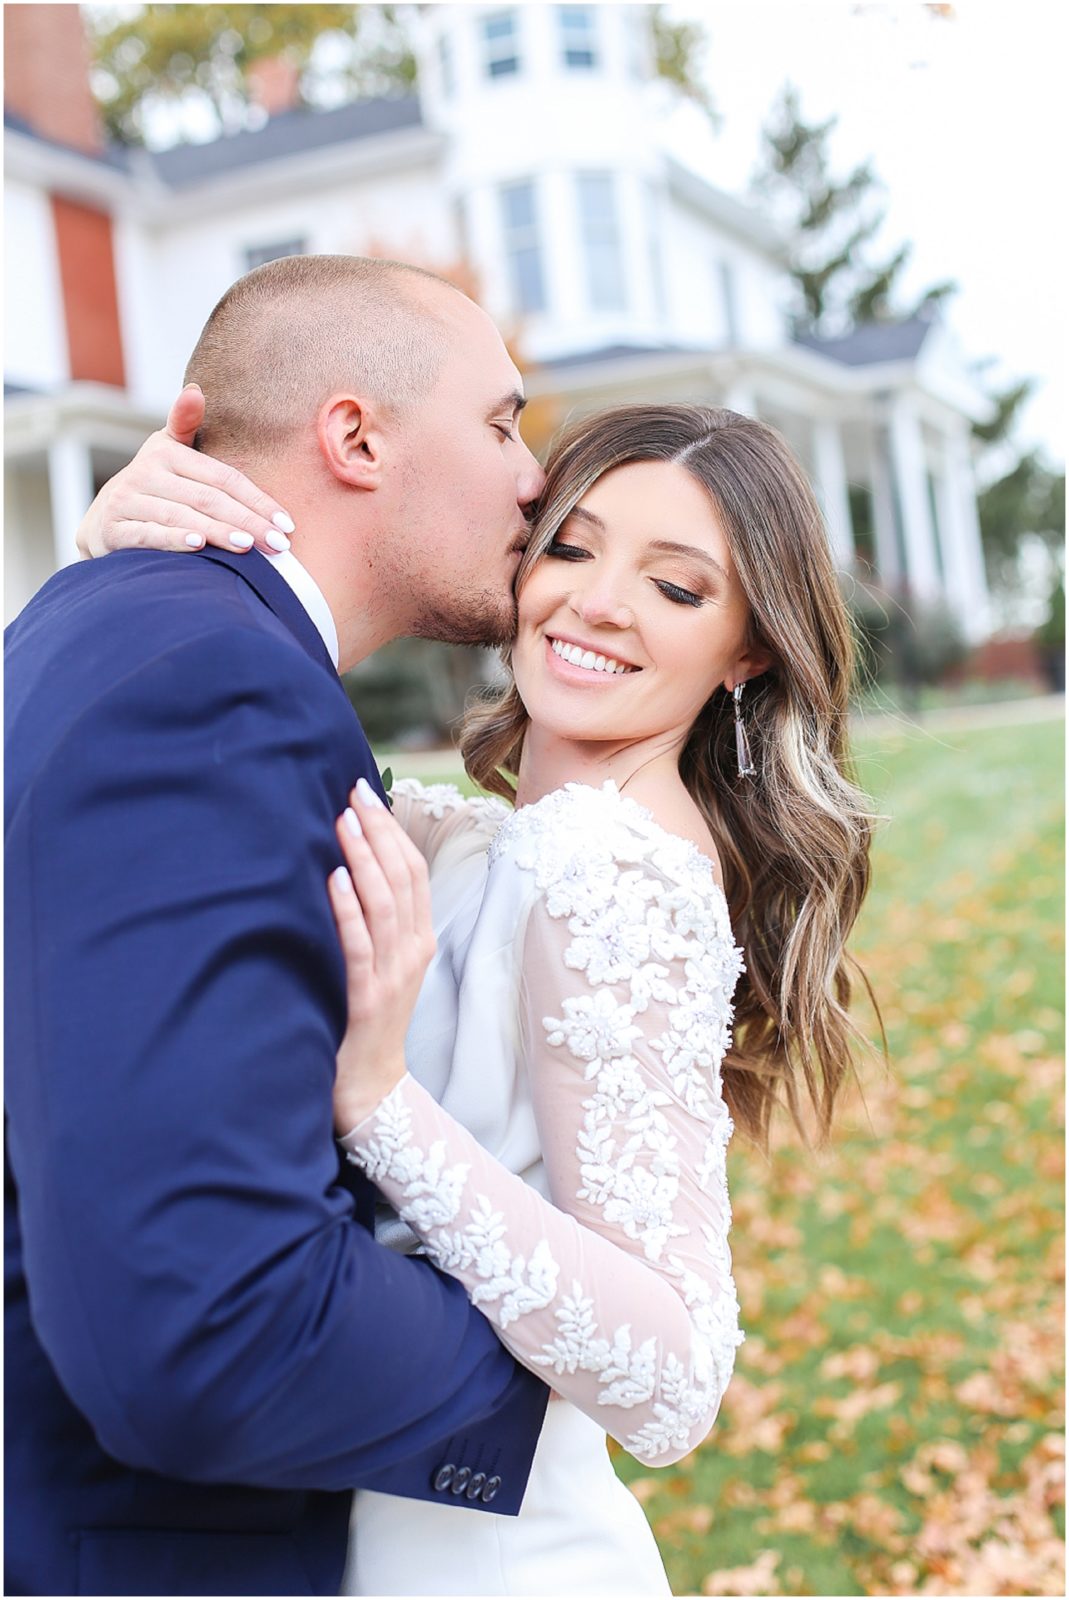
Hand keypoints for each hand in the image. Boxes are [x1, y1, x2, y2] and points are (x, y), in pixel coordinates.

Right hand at [75, 384, 295, 558]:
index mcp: (166, 453)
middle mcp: (144, 473)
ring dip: (217, 532)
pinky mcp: (111, 529)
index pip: (222, 478)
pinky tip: (199, 547)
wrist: (104, 520)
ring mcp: (126, 501)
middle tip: (278, 543)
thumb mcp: (168, 452)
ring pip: (181, 517)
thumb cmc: (154, 486)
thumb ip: (186, 425)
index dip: (256, 500)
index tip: (286, 522)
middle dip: (247, 522)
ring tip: (248, 547)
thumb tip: (195, 389)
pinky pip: (147, 535)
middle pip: (207, 499)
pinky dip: (172, 541)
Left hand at [328, 778, 435, 1135]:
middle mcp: (413, 952)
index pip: (412, 872)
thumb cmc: (366, 1023)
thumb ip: (374, 923)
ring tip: (343, 821)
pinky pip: (359, 945)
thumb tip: (348, 867)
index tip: (367, 794)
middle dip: (378, 831)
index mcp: (419, 941)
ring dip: (363, 858)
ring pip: (384, 903)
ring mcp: (394, 975)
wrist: (371, 1089)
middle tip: (354, 792)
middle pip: (402, 878)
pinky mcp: (367, 998)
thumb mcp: (381, 966)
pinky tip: (332, 879)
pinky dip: (347, 908)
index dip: (392, 830)